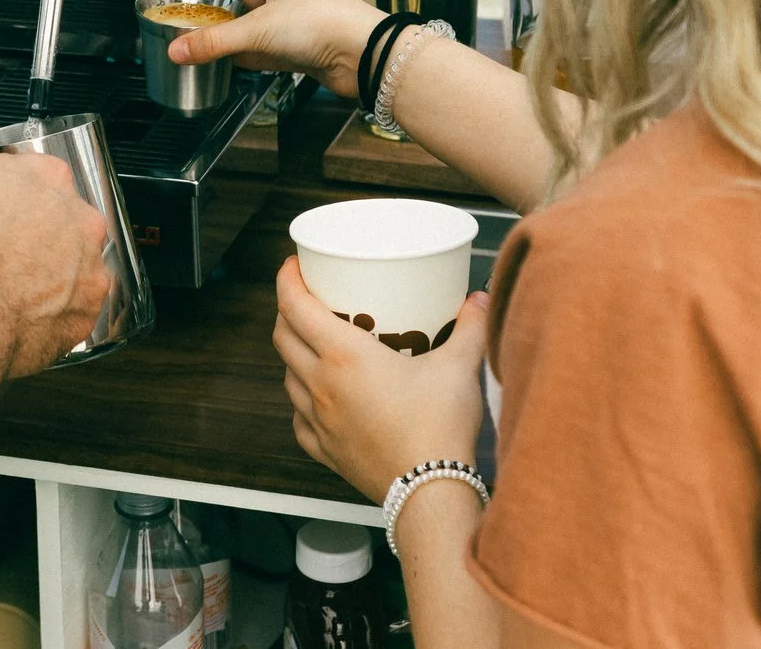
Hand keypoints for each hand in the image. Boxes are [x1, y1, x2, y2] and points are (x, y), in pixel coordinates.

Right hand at [0, 141, 112, 377]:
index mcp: (48, 177)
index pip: (37, 174)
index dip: (12, 193)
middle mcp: (79, 219)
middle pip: (63, 219)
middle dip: (37, 232)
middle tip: (1, 250)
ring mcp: (87, 267)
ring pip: (73, 265)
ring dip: (49, 272)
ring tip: (9, 288)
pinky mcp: (85, 312)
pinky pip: (72, 309)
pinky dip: (51, 312)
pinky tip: (20, 313)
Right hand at [166, 0, 386, 97]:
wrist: (363, 55)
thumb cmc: (325, 22)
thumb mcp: (259, 29)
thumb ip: (215, 41)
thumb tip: (180, 49)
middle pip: (239, 0)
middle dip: (213, 13)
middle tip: (186, 22)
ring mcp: (294, 21)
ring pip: (250, 27)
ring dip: (228, 37)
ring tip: (200, 44)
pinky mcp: (300, 47)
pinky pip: (263, 49)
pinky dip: (245, 55)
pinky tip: (228, 62)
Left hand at [274, 256, 487, 500]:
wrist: (431, 493)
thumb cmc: (439, 430)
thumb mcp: (459, 367)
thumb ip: (470, 328)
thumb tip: (477, 301)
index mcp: (345, 356)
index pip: (294, 306)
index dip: (287, 279)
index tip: (294, 266)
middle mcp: (322, 385)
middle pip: (283, 337)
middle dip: (288, 311)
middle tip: (308, 300)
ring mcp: (320, 421)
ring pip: (288, 377)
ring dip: (294, 356)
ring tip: (316, 346)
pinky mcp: (326, 451)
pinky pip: (299, 419)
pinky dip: (302, 401)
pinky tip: (320, 399)